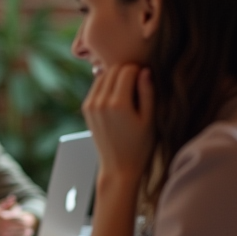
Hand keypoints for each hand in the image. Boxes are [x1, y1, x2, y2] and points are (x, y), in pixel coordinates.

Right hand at [0, 195, 34, 235]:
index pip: (20, 216)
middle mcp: (4, 227)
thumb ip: (4, 204)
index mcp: (3, 217)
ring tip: (27, 231)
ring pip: (21, 235)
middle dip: (26, 224)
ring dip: (25, 233)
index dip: (23, 215)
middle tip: (28, 224)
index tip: (22, 215)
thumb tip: (13, 198)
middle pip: (23, 226)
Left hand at [82, 64, 153, 183]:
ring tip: (128, 91)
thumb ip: (147, 92)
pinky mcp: (86, 108)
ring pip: (103, 75)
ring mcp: (90, 105)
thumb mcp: (150, 119)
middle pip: (114, 69)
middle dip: (127, 71)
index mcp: (118, 104)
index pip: (127, 70)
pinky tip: (118, 97)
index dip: (139, 70)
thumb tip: (145, 70)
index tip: (146, 81)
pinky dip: (107, 85)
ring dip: (116, 77)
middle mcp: (100, 102)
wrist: (118, 166)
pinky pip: (96, 86)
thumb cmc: (140, 145)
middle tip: (138, 85)